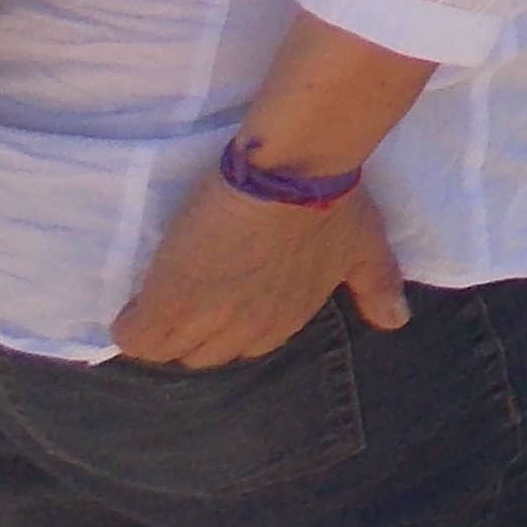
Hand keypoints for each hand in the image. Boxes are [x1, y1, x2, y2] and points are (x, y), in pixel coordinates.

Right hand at [112, 171, 407, 367]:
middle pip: (205, 355)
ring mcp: (209, 320)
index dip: (229, 323)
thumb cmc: (332, 200)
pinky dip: (130, 326)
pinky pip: (136, 337)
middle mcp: (250, 332)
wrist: (293, 171)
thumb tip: (397, 321)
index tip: (221, 298)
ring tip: (153, 299)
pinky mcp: (171, 300)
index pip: (247, 345)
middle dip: (194, 332)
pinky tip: (132, 305)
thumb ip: (377, 285)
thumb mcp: (364, 247)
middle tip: (185, 296)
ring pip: (170, 351)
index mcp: (288, 319)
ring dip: (161, 330)